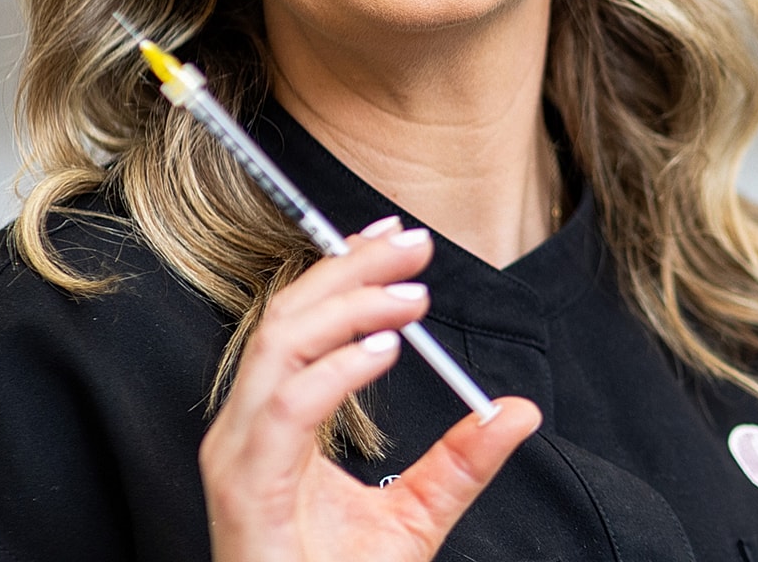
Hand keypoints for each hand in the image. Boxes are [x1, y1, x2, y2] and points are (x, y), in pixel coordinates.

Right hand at [199, 216, 541, 561]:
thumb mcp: (416, 519)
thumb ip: (461, 463)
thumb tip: (518, 411)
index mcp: (273, 425)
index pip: (299, 323)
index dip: (344, 272)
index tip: (397, 239)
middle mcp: (246, 431)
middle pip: (286, 317)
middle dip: (349, 271)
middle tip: (414, 247)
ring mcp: (239, 458)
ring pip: (278, 346)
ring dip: (349, 309)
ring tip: (412, 298)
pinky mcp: (247, 490)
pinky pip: (285, 408)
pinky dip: (334, 370)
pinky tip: (383, 352)